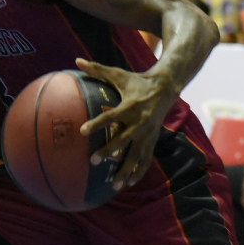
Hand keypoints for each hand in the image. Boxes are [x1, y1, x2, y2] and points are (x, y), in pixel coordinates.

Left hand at [76, 56, 178, 190]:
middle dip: (108, 151)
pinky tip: (129, 183)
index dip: (97, 124)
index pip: (111, 116)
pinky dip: (139, 171)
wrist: (167, 87)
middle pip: (123, 139)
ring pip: (137, 155)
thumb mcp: (119, 73)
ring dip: (126, 170)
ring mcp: (148, 133)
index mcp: (131, 106)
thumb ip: (98, 69)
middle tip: (93, 160)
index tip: (82, 131)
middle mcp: (140, 122)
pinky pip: (146, 159)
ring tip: (114, 184)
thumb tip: (76, 60)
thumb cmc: (138, 81)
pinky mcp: (153, 139)